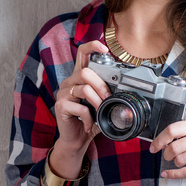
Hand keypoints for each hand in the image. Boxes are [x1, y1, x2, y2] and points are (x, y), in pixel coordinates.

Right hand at [50, 40, 110, 174]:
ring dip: (97, 102)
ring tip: (100, 112)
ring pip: (84, 88)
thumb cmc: (89, 120)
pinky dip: (89, 118)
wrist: (76, 139)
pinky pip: (80, 107)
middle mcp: (69, 82)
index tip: (105, 49)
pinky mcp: (60, 106)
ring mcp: (63, 93)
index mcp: (79, 77)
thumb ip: (106, 93)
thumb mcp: (100, 103)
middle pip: (86, 72)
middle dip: (102, 86)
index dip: (93, 46)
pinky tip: (90, 125)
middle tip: (108, 99)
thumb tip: (124, 88)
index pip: (82, 54)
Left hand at [148, 118, 185, 178]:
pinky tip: (168, 174)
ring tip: (178, 162)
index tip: (154, 146)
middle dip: (166, 154)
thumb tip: (166, 139)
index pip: (173, 129)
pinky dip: (174, 175)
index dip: (159, 139)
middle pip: (174, 147)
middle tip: (167, 156)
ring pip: (180, 160)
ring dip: (174, 163)